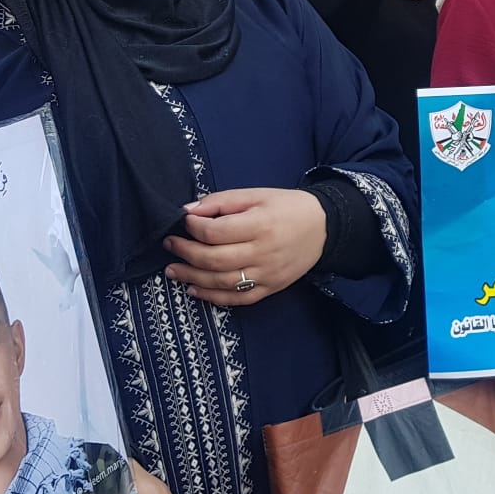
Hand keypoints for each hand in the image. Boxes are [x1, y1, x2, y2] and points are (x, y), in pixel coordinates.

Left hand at [163, 188, 326, 305]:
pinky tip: (196, 290)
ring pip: (222, 283)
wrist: (324, 227)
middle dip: (185, 253)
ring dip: (192, 278)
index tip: (184, 222)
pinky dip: (214, 298)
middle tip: (170, 245)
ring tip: (173, 271)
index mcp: (260, 225)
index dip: (192, 227)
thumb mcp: (256, 194)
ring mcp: (267, 274)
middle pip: (214, 259)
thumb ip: (221, 201)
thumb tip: (188, 211)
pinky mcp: (271, 288)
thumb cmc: (287, 207)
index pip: (215, 231)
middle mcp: (263, 253)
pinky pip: (238, 299)